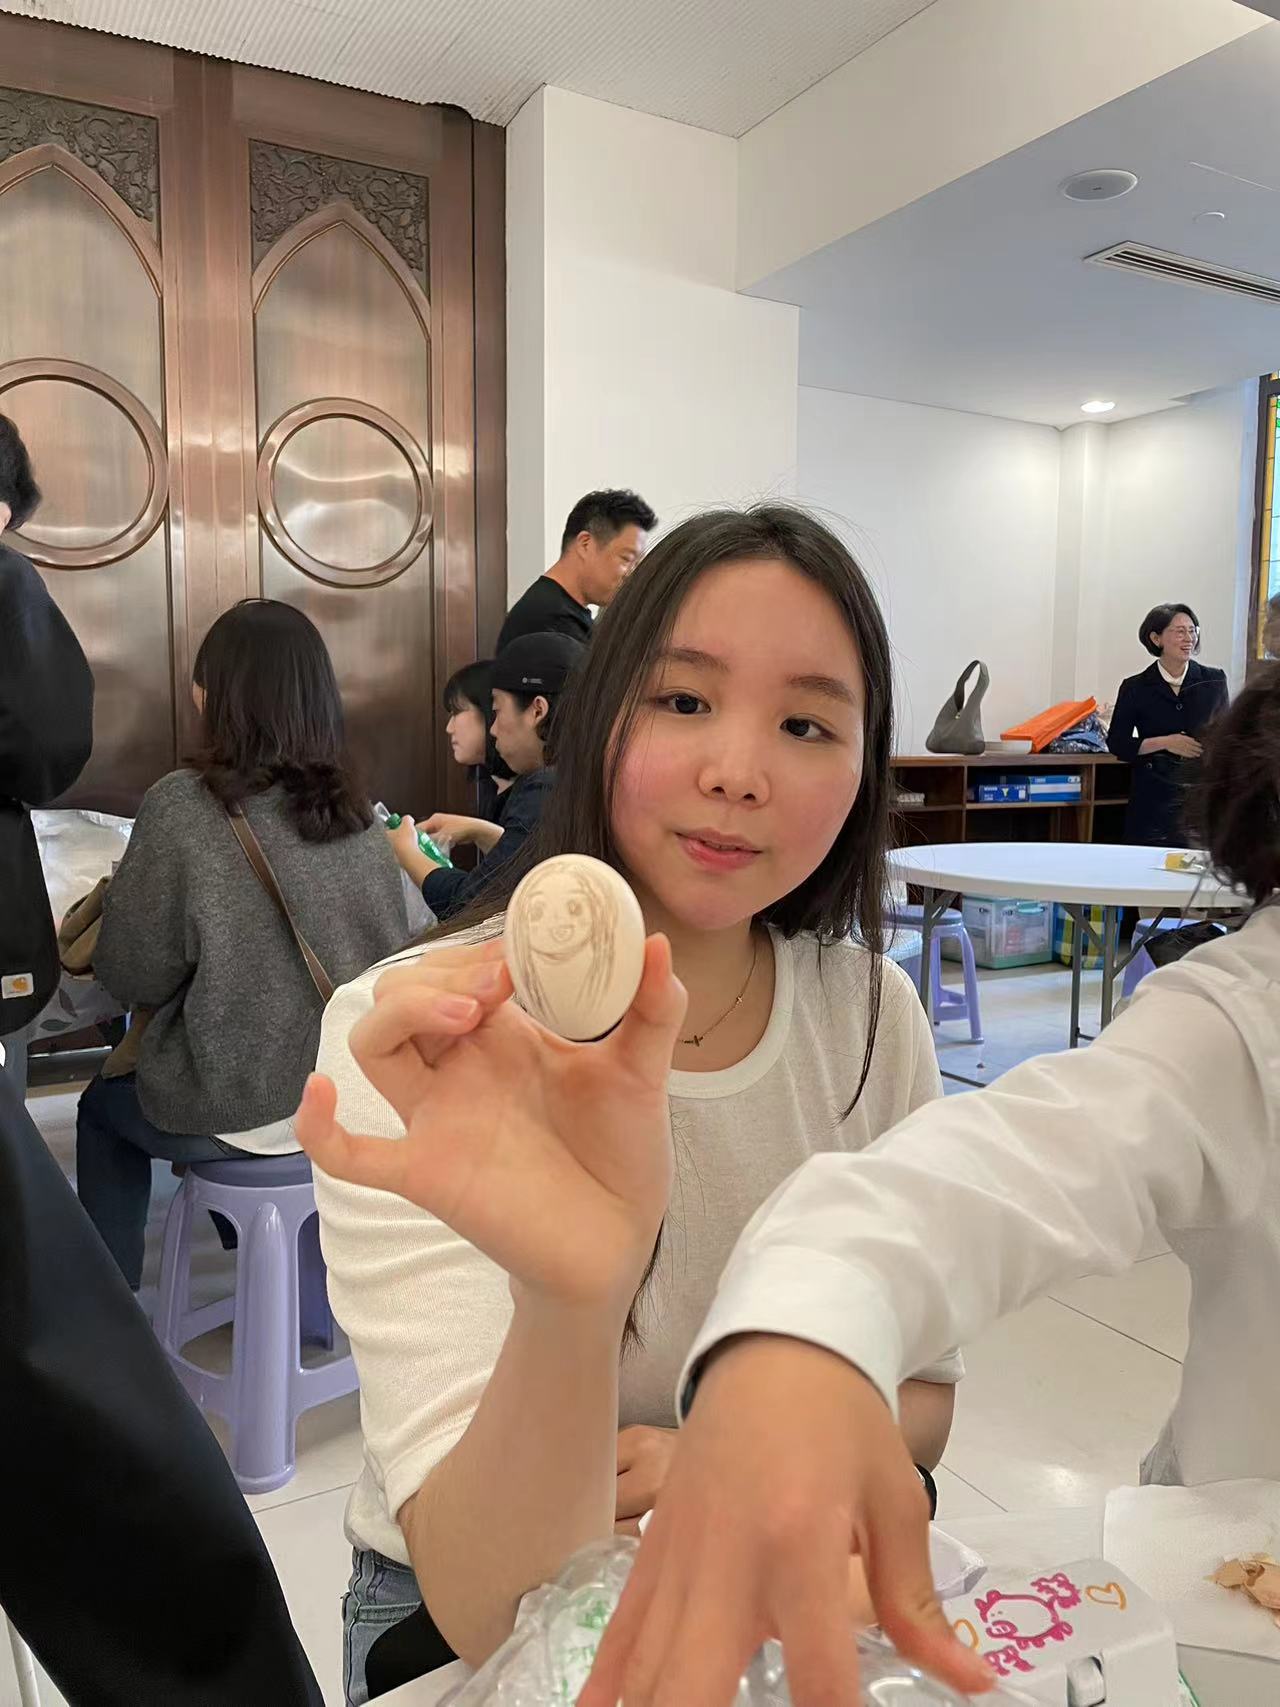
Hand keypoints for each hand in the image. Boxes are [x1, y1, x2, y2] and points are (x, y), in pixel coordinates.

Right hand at [296, 934, 686, 1313]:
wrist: (621, 1241)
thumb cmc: (622, 1152)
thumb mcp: (643, 1070)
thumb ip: (653, 1008)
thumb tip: (658, 941)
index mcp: (504, 1036)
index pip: (455, 970)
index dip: (476, 952)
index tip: (519, 958)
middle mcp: (461, 1070)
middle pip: (402, 994)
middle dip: (440, 974)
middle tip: (497, 986)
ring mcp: (439, 1119)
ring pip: (373, 1047)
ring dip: (402, 1014)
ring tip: (460, 1015)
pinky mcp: (428, 1173)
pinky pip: (351, 1156)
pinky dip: (321, 1128)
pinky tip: (319, 1094)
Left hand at [386, 818, 435, 885]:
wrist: (409, 857)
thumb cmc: (405, 840)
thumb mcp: (407, 823)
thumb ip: (407, 818)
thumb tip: (408, 818)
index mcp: (388, 835)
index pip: (388, 828)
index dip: (395, 825)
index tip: (400, 825)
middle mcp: (388, 845)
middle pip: (395, 838)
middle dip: (402, 836)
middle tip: (410, 834)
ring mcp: (394, 854)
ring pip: (400, 847)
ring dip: (406, 845)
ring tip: (415, 843)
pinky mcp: (400, 861)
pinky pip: (405, 855)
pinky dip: (410, 852)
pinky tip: (416, 851)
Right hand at [420, 812, 501, 853]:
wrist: (476, 830)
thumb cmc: (462, 829)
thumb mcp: (443, 836)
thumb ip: (430, 840)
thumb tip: (421, 845)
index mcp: (434, 819)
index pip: (418, 828)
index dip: (414, 837)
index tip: (412, 846)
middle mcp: (438, 822)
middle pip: (425, 833)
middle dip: (423, 842)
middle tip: (421, 850)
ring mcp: (443, 827)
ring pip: (432, 837)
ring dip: (432, 844)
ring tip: (431, 851)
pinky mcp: (448, 832)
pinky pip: (439, 840)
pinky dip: (438, 845)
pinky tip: (440, 850)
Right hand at [580, 1336, 993, 1706]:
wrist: (774, 1347)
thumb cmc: (844, 1421)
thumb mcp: (895, 1500)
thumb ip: (916, 1603)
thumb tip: (972, 1685)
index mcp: (803, 1545)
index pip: (819, 1677)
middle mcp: (730, 1560)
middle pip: (694, 1685)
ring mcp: (680, 1556)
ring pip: (647, 1669)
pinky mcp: (654, 1546)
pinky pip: (622, 1629)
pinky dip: (607, 1682)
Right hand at [1165, 733, 1202, 759]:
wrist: (1165, 742)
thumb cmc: (1171, 738)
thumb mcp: (1179, 735)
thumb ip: (1186, 737)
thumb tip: (1193, 739)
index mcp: (1184, 739)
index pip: (1192, 742)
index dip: (1197, 744)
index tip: (1200, 745)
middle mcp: (1184, 743)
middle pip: (1192, 747)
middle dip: (1197, 749)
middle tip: (1202, 751)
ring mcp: (1182, 748)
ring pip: (1190, 751)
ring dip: (1195, 753)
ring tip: (1198, 755)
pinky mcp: (1179, 752)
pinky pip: (1185, 754)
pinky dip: (1189, 755)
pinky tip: (1192, 756)